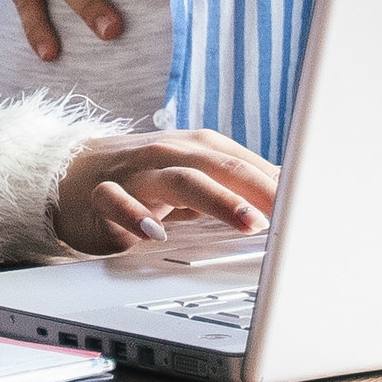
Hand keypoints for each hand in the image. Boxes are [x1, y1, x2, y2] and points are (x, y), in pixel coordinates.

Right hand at [52, 129, 276, 252]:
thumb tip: (291, 197)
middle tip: (293, 211)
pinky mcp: (101, 196)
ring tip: (248, 221)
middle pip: (220, 166)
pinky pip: (116, 202)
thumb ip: (234, 185)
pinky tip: (153, 233)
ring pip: (179, 179)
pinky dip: (135, 215)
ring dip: (217, 199)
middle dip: (260, 188)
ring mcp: (135, 173)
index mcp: (196, 149)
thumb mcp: (192, 177)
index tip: (313, 204)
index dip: (280, 183)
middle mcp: (169, 153)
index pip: (245, 163)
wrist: (68, 174)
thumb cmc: (142, 177)